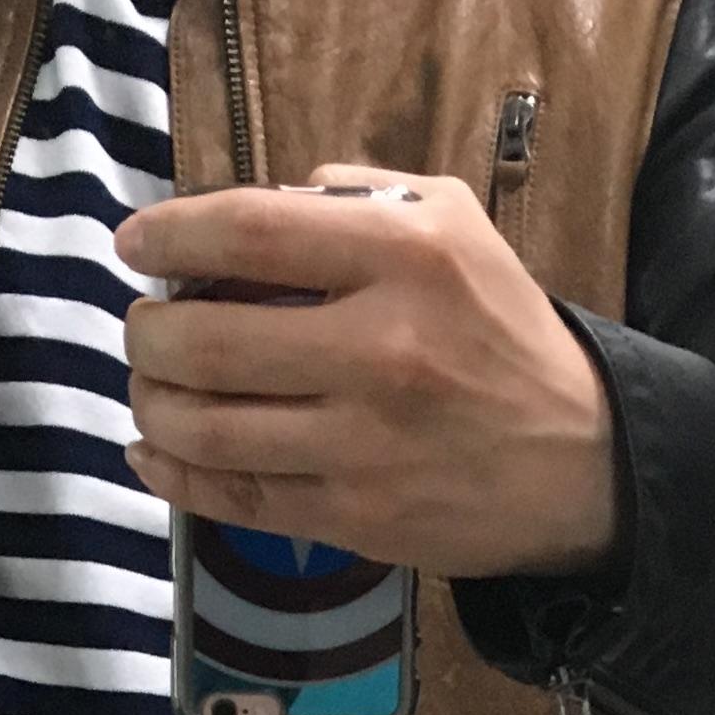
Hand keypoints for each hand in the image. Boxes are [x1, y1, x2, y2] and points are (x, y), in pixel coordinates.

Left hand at [114, 170, 621, 581]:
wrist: (579, 460)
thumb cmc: (502, 330)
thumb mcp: (454, 224)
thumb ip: (355, 198)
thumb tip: (256, 207)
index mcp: (406, 257)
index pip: (251, 231)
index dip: (173, 234)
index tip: (135, 244)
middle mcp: (381, 349)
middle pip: (209, 340)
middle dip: (149, 333)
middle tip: (145, 328)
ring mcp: (363, 443)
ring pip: (208, 427)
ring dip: (153, 403)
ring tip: (151, 385)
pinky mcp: (354, 517)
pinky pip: (235, 496)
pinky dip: (174, 474)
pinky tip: (153, 451)